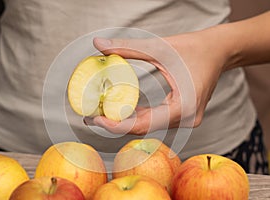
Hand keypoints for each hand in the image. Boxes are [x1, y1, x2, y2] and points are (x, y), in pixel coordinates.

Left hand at [84, 31, 225, 134]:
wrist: (219, 50)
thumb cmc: (194, 48)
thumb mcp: (159, 48)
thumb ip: (127, 47)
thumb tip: (98, 43)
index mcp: (183, 107)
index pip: (142, 125)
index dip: (116, 125)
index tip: (95, 119)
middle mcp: (186, 119)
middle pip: (143, 128)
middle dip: (116, 123)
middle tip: (92, 116)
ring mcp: (186, 119)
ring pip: (149, 126)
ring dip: (125, 120)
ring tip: (101, 112)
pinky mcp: (183, 115)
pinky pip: (155, 120)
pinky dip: (138, 116)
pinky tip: (122, 109)